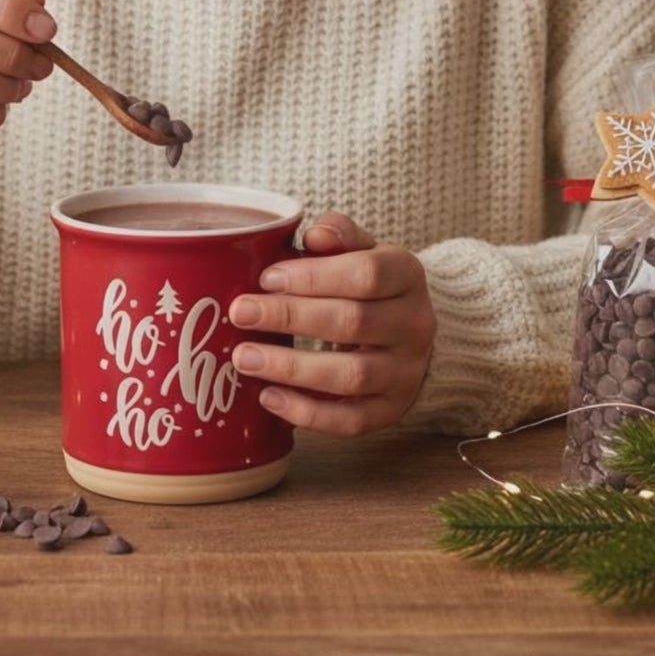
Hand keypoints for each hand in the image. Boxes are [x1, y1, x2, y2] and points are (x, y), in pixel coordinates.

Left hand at [227, 211, 434, 436]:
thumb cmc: (372, 286)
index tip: (267, 277)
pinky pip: (350, 420)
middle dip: (290, 317)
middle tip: (240, 313)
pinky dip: (307, 413)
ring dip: (292, 368)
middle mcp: (414, 325)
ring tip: (244, 358)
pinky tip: (269, 397)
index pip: (366, 273)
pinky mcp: (391, 411)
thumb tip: (314, 235)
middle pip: (352, 322)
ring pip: (350, 376)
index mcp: (408, 275)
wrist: (411, 333)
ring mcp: (406, 372)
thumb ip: (339, 235)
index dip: (313, 276)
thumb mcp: (364, 249)